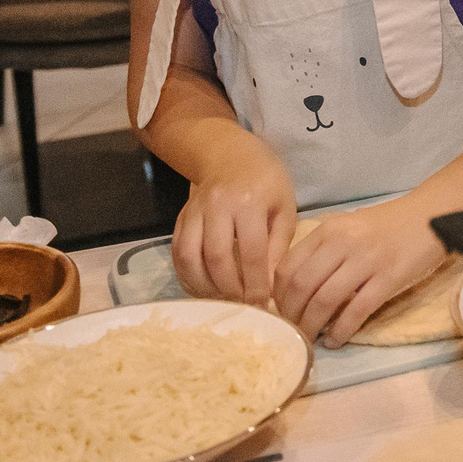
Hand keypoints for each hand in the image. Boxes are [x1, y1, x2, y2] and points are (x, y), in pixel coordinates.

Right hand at [174, 139, 296, 305]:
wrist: (230, 155)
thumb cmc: (266, 183)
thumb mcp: (284, 208)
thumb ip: (278, 246)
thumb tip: (268, 285)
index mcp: (249, 201)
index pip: (251, 251)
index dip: (255, 282)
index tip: (262, 304)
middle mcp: (217, 206)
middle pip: (216, 257)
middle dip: (229, 289)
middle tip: (242, 306)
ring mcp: (194, 212)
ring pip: (190, 258)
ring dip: (205, 287)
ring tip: (223, 300)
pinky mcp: (180, 219)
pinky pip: (177, 254)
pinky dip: (188, 277)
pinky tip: (204, 289)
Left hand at [277, 198, 446, 346]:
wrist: (431, 216)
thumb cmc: (387, 225)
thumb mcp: (348, 227)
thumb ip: (322, 250)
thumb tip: (295, 289)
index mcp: (328, 230)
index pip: (288, 268)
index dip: (278, 296)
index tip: (281, 312)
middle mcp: (343, 243)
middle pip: (301, 287)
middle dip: (291, 316)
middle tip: (292, 331)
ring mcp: (366, 261)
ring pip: (324, 301)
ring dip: (311, 327)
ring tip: (310, 340)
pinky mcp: (389, 278)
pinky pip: (357, 311)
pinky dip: (341, 331)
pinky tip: (336, 340)